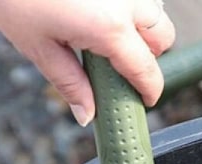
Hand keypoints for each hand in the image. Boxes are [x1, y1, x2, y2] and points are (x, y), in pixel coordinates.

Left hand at [0, 0, 174, 124]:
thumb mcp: (38, 47)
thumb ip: (69, 84)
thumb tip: (86, 114)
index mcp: (110, 28)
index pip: (146, 70)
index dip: (149, 91)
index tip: (145, 100)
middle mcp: (127, 0)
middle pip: (163, 37)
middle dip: (149, 56)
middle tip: (120, 66)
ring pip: (155, 9)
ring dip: (143, 26)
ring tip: (108, 34)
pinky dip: (129, 6)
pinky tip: (100, 10)